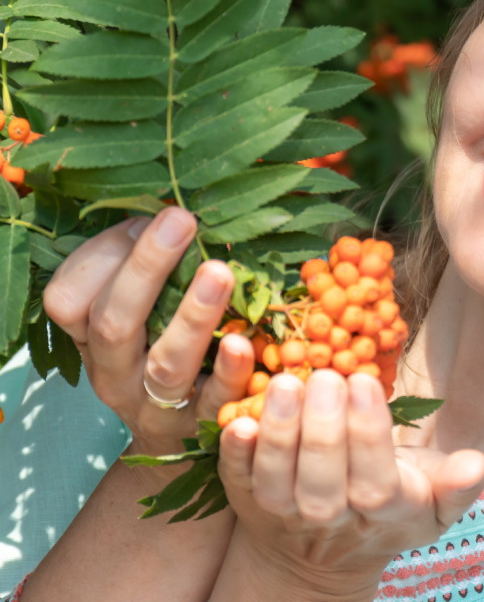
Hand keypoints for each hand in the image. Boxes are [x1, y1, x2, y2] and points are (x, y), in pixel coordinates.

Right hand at [43, 207, 254, 454]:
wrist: (180, 442)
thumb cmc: (164, 350)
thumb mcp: (143, 312)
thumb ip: (150, 269)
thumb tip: (173, 209)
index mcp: (90, 338)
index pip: (68, 300)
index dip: (102, 256)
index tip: (145, 218)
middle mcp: (114, 373)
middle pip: (114, 324)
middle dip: (146, 268)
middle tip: (182, 219)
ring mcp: (157, 405)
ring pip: (165, 363)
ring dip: (193, 316)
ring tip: (220, 272)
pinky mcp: (202, 429)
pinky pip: (215, 402)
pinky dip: (231, 372)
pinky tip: (247, 341)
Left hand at [214, 370, 483, 599]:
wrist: (327, 552)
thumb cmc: (392, 505)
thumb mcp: (434, 500)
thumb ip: (457, 484)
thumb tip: (476, 462)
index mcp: (384, 513)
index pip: (375, 482)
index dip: (368, 437)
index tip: (366, 385)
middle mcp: (331, 519)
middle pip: (323, 485)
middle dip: (323, 430)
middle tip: (326, 376)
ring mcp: (285, 513)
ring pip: (278, 482)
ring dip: (279, 434)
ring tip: (286, 383)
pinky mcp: (247, 500)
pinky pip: (236, 479)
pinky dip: (233, 453)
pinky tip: (238, 418)